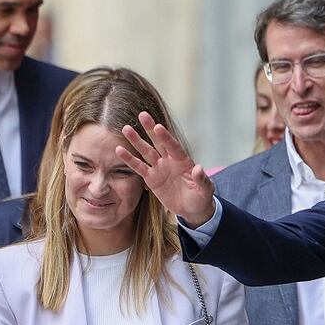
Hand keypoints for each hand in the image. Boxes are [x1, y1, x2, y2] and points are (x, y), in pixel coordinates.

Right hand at [115, 111, 215, 227]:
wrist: (192, 210)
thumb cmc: (201, 198)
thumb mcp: (205, 190)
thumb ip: (202, 180)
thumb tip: (199, 168)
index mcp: (184, 161)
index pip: (174, 147)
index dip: (166, 137)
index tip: (158, 126)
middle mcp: (170, 161)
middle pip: (159, 142)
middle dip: (150, 129)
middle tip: (142, 115)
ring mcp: (159, 168)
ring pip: (146, 151)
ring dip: (136, 141)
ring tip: (126, 129)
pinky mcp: (151, 178)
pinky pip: (139, 167)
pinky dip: (129, 159)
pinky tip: (119, 150)